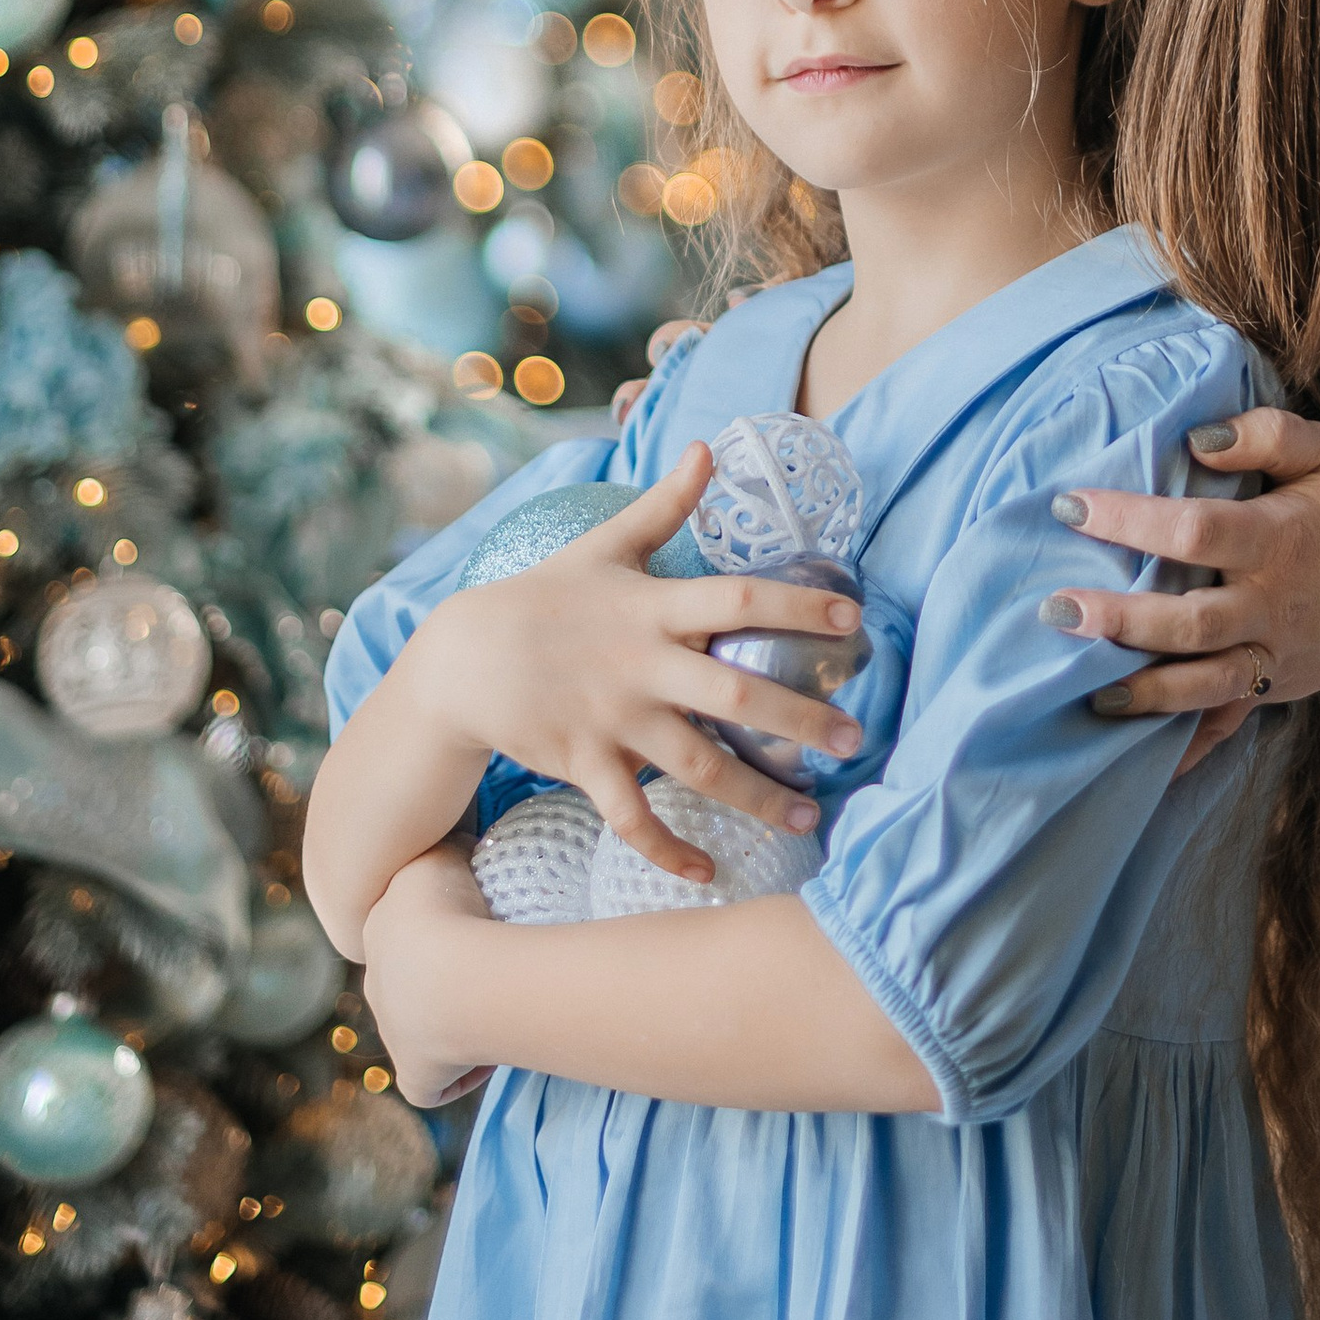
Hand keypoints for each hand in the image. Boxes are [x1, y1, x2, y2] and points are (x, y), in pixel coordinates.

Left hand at [362, 845, 495, 1109]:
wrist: (451, 970)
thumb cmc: (451, 905)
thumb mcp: (447, 851)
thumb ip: (447, 850)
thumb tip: (459, 849)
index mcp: (378, 931)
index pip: (407, 931)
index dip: (440, 927)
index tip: (475, 923)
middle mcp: (377, 985)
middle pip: (408, 984)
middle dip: (441, 977)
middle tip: (488, 966)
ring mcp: (394, 1034)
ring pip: (421, 1031)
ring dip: (452, 1022)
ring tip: (494, 1005)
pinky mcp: (414, 1075)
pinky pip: (430, 1084)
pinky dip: (456, 1075)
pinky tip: (485, 1053)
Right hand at [413, 441, 864, 882]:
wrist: (465, 657)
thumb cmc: (546, 595)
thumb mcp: (606, 544)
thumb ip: (665, 504)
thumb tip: (708, 446)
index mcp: (653, 607)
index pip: (739, 598)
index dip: (798, 604)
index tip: (853, 617)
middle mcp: (642, 666)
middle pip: (734, 693)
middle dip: (798, 719)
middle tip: (853, 740)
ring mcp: (614, 720)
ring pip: (697, 767)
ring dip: (756, 797)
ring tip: (809, 819)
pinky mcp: (585, 764)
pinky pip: (632, 818)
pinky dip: (668, 850)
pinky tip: (708, 872)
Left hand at [1046, 408, 1319, 765]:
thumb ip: (1265, 433)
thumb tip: (1196, 438)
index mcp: (1279, 540)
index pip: (1194, 531)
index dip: (1129, 520)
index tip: (1070, 507)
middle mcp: (1272, 606)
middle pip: (1189, 623)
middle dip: (1119, 621)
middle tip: (1056, 609)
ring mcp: (1274, 656)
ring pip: (1203, 685)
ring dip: (1143, 692)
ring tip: (1087, 693)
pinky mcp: (1273, 688)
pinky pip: (1226, 723)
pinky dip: (1185, 747)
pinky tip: (1135, 760)